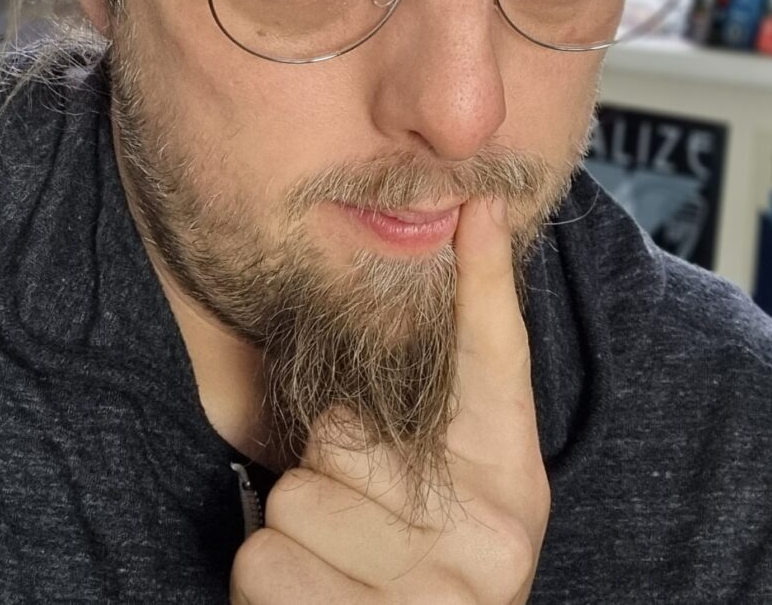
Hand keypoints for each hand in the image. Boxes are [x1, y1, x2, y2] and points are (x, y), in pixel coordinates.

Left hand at [230, 197, 550, 603]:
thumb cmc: (419, 574)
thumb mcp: (446, 502)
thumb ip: (427, 428)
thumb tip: (421, 305)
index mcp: (509, 482)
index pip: (497, 360)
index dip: (484, 280)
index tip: (476, 206)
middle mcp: (490, 536)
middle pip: (345, 435)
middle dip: (327, 474)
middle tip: (359, 527)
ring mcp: (438, 594)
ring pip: (295, 500)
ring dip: (295, 536)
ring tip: (339, 572)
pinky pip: (263, 560)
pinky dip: (270, 584)